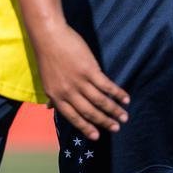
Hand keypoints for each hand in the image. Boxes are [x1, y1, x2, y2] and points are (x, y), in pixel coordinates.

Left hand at [35, 24, 128, 140]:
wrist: (49, 36)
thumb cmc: (48, 56)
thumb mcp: (46, 80)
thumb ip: (52, 96)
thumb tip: (50, 109)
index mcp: (57, 97)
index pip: (74, 117)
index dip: (86, 127)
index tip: (97, 136)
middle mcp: (69, 92)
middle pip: (90, 111)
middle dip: (104, 122)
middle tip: (116, 129)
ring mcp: (80, 81)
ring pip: (100, 101)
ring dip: (114, 110)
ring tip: (124, 117)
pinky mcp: (90, 69)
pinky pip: (106, 85)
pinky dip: (117, 93)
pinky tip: (125, 99)